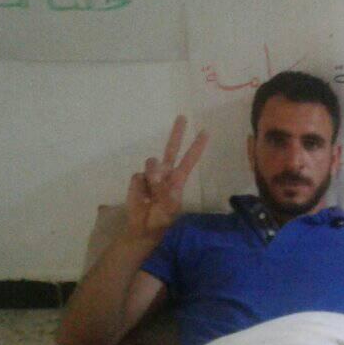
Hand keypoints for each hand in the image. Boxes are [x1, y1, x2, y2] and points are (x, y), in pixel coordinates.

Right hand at [125, 116, 207, 243]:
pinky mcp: (138, 179)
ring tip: (152, 195)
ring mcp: (151, 175)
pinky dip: (140, 188)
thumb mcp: (169, 210)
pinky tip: (142, 197)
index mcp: (178, 179)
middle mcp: (165, 173)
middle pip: (171, 149)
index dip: (197, 146)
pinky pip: (139, 177)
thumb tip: (155, 178)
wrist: (143, 228)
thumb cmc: (161, 219)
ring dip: (153, 178)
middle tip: (183, 117)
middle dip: (177, 133)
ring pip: (152, 164)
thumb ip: (165, 194)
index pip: (189, 159)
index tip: (205, 132)